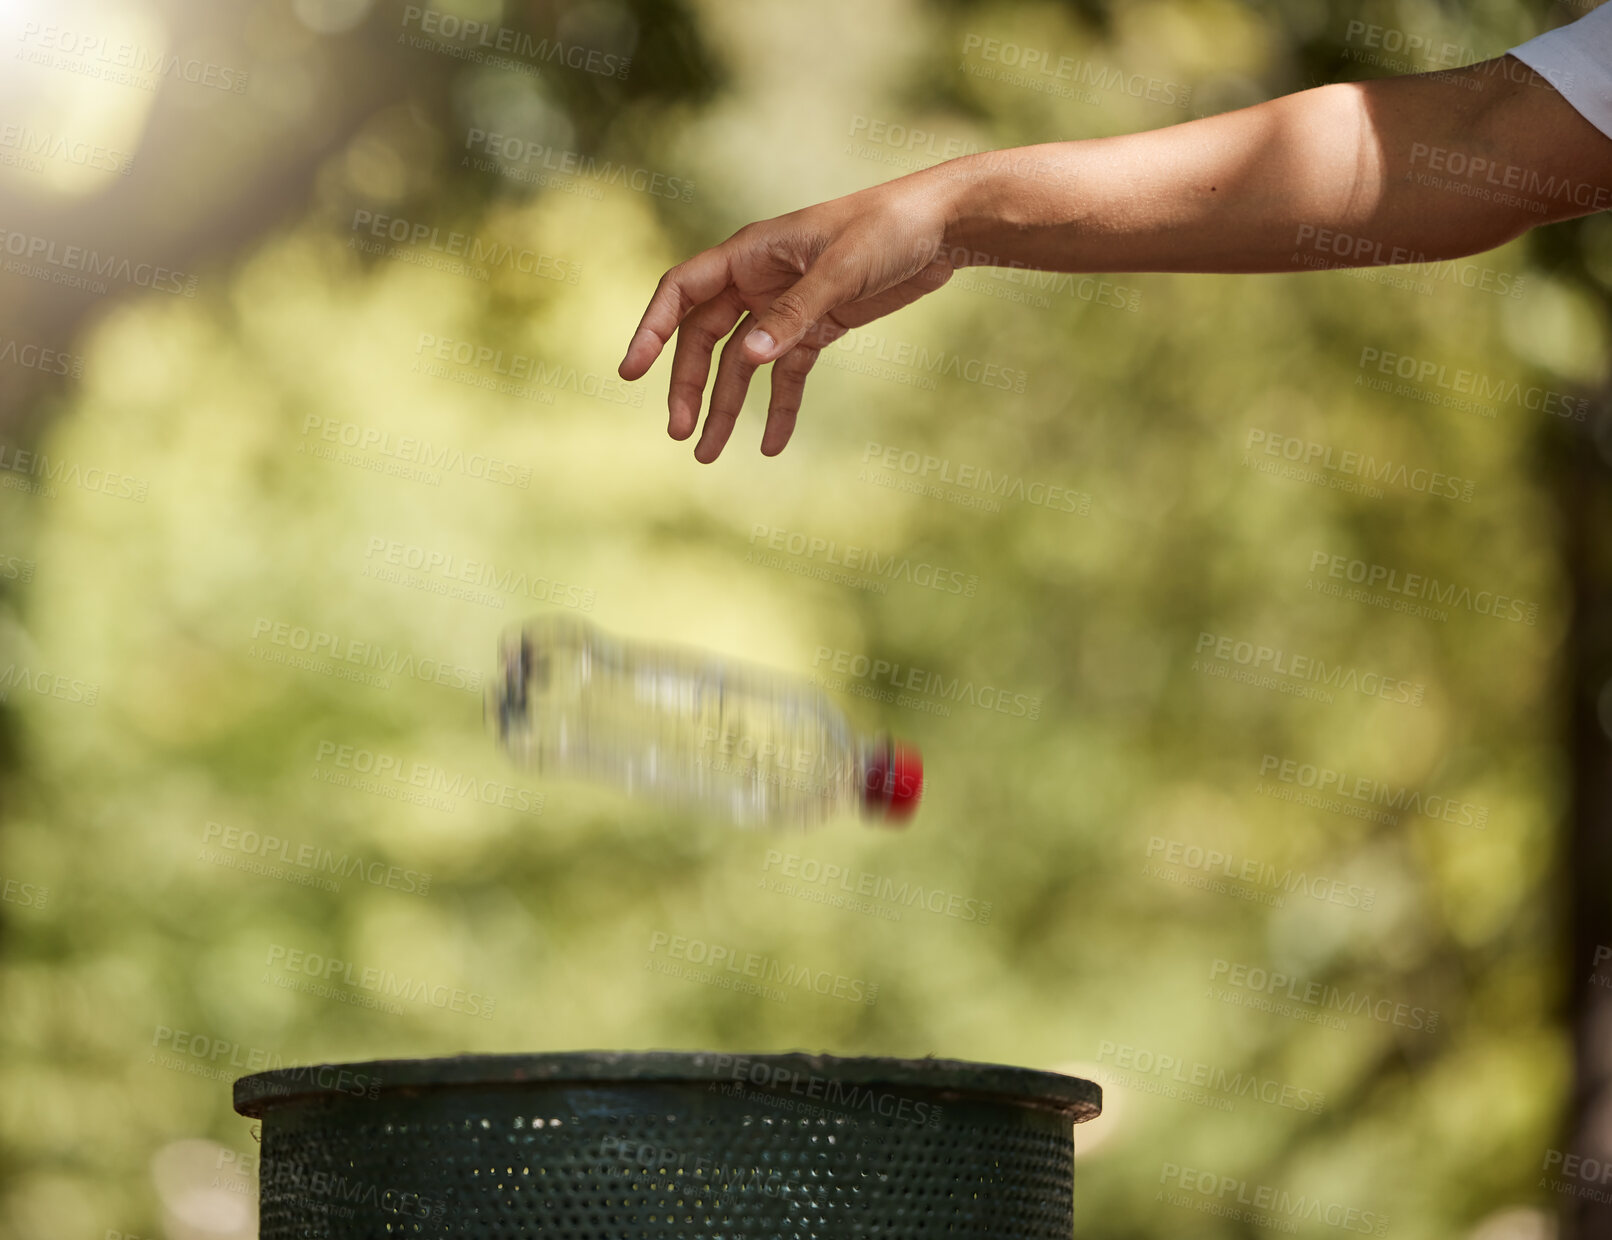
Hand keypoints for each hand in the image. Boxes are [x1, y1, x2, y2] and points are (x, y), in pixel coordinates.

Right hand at [616, 178, 955, 461]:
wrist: (943, 226)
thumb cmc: (888, 229)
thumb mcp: (841, 270)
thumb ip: (794, 313)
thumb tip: (747, 357)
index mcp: (749, 253)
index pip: (682, 293)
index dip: (652, 330)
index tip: (632, 372)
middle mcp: (758, 280)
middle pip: (705, 339)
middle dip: (689, 387)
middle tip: (680, 434)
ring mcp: (786, 306)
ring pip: (742, 364)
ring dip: (726, 407)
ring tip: (709, 455)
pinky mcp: (818, 327)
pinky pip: (788, 374)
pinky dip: (780, 408)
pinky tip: (770, 445)